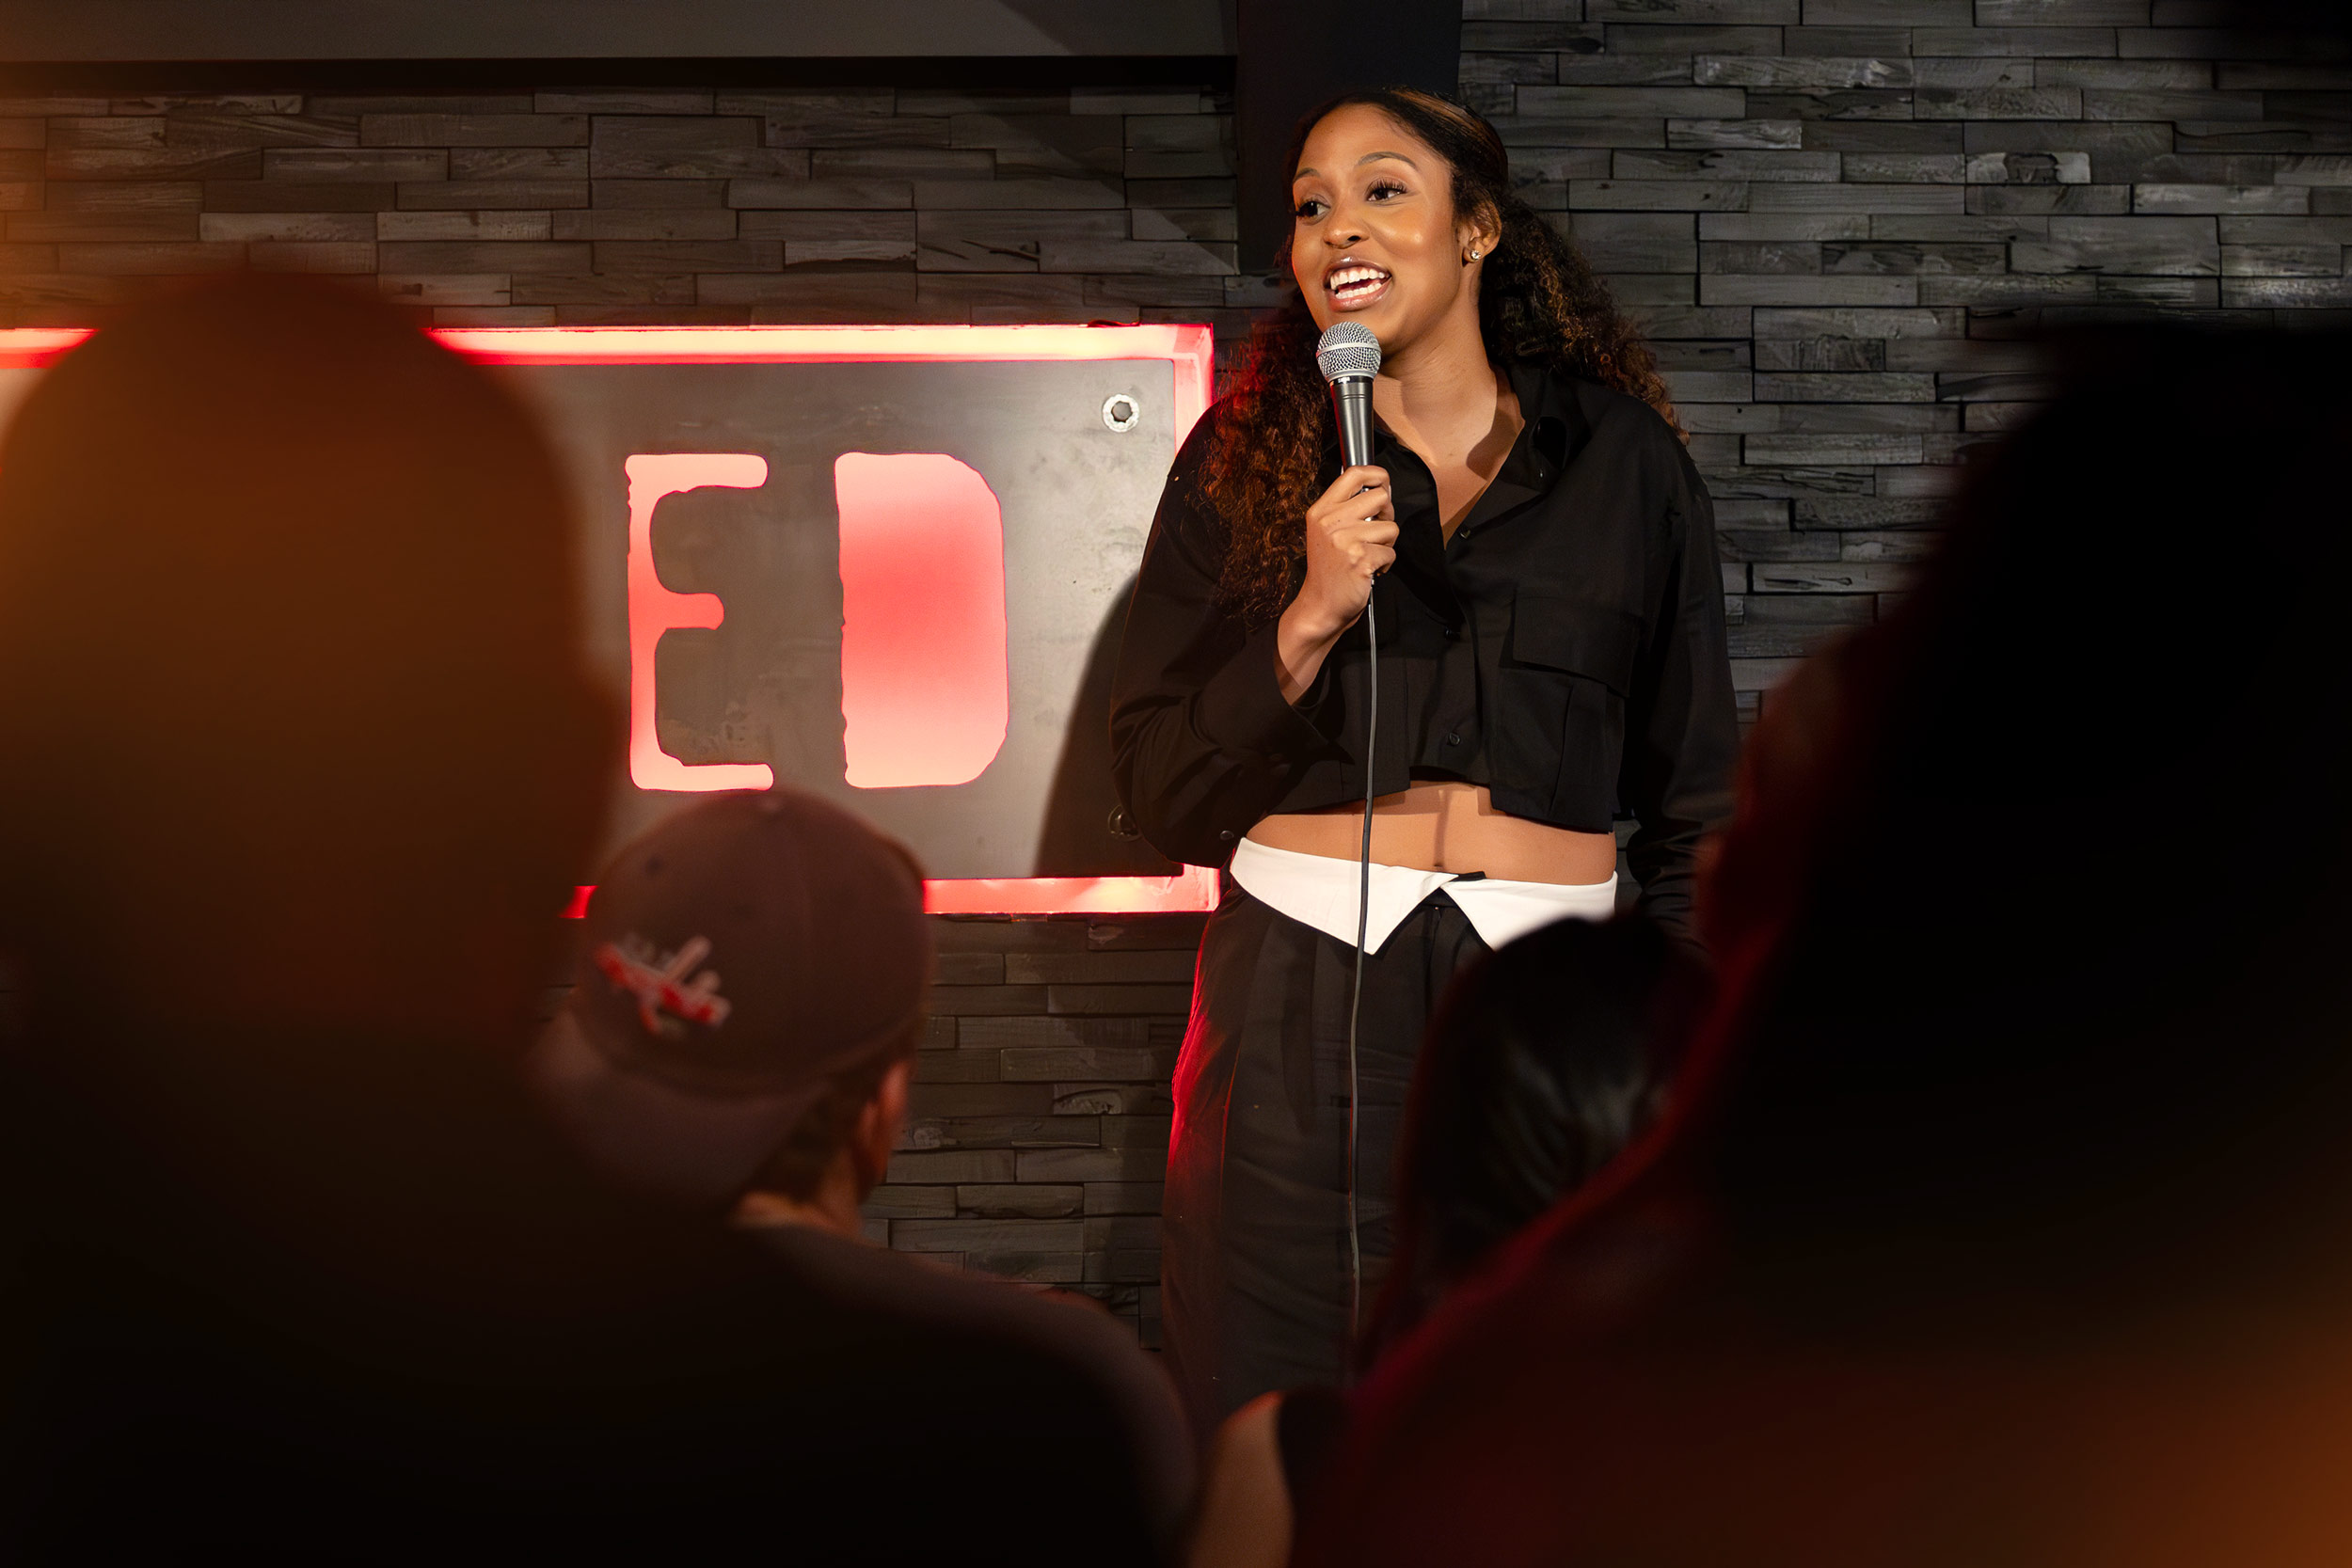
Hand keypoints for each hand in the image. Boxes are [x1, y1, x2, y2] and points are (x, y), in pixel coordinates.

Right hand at [1290, 464, 1395, 640]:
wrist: (1320, 606)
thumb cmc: (1328, 570)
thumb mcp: (1326, 531)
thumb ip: (1346, 509)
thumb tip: (1380, 489)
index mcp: (1322, 511)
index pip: (1355, 474)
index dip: (1377, 475)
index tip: (1383, 484)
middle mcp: (1331, 521)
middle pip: (1380, 497)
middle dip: (1387, 514)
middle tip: (1375, 532)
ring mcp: (1345, 540)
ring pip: (1391, 527)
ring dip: (1386, 544)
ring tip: (1368, 555)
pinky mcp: (1361, 558)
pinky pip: (1391, 552)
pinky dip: (1385, 564)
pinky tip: (1368, 570)